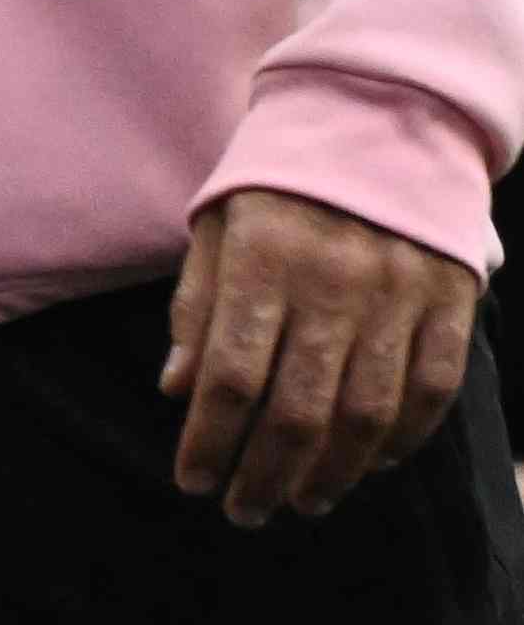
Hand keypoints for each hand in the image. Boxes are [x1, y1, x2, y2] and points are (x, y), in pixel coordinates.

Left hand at [168, 186, 482, 525]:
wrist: (381, 113)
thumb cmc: (279, 178)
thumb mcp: (217, 222)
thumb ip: (197, 306)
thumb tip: (175, 391)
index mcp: (263, 258)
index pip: (230, 375)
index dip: (209, 440)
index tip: (192, 481)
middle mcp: (334, 281)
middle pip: (298, 408)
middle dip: (266, 473)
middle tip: (245, 511)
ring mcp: (400, 293)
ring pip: (368, 412)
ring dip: (332, 471)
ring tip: (302, 500)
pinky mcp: (450, 299)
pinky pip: (431, 388)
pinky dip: (402, 438)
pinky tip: (369, 465)